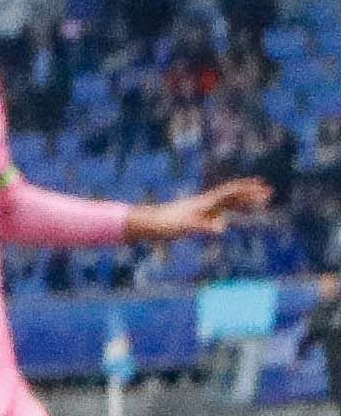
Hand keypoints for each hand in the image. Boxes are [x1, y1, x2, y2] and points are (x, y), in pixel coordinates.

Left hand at [135, 178, 272, 245]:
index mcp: (205, 203)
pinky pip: (215, 213)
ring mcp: (199, 209)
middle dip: (250, 194)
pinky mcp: (194, 217)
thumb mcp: (187, 227)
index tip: (264, 187)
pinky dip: (227, 213)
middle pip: (231, 196)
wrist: (147, 224)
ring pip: (225, 203)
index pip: (230, 193)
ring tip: (258, 203)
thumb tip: (222, 228)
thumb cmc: (165, 225)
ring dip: (242, 203)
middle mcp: (204, 203)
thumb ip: (205, 227)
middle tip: (269, 193)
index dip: (247, 190)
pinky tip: (228, 219)